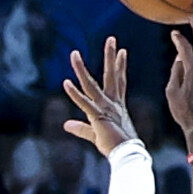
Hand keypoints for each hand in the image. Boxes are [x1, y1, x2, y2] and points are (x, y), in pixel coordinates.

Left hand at [59, 37, 135, 157]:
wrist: (126, 155)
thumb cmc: (114, 146)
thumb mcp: (94, 134)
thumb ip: (80, 128)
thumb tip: (66, 125)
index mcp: (116, 105)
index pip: (119, 81)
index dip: (120, 66)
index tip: (122, 51)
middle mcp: (112, 102)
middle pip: (111, 75)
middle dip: (110, 56)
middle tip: (112, 39)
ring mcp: (105, 108)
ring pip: (91, 84)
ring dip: (81, 69)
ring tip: (74, 54)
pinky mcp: (97, 117)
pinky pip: (84, 103)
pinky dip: (74, 94)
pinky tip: (66, 82)